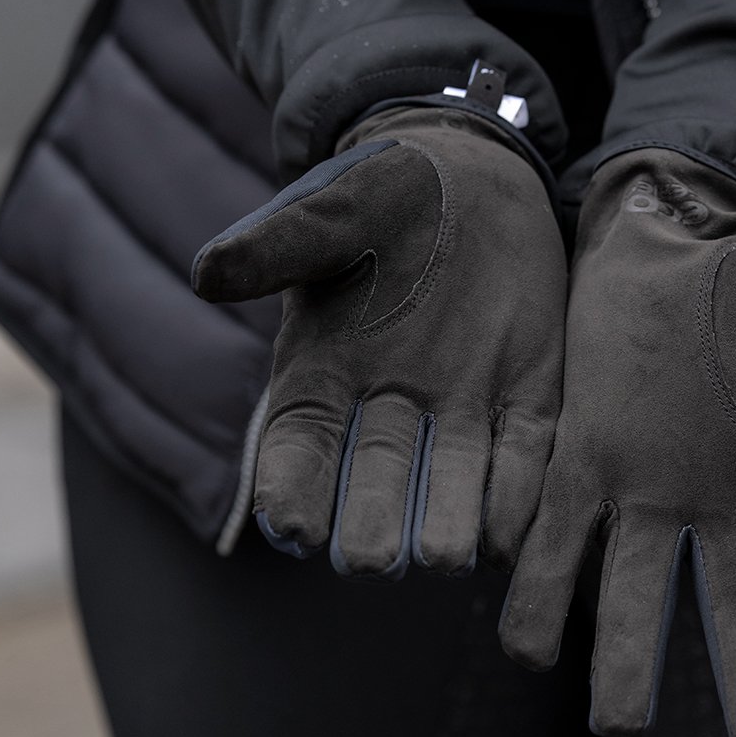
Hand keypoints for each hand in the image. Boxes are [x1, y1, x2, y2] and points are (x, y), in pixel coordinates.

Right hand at [192, 106, 565, 578]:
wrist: (473, 178)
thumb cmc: (384, 195)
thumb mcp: (330, 213)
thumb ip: (277, 247)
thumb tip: (208, 273)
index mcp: (325, 375)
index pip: (297, 448)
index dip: (290, 489)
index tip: (292, 527)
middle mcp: (390, 409)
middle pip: (376, 482)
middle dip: (373, 524)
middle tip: (372, 559)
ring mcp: (462, 408)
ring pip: (453, 483)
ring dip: (450, 523)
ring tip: (447, 555)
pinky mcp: (527, 397)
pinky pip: (525, 457)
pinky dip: (520, 495)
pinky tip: (514, 530)